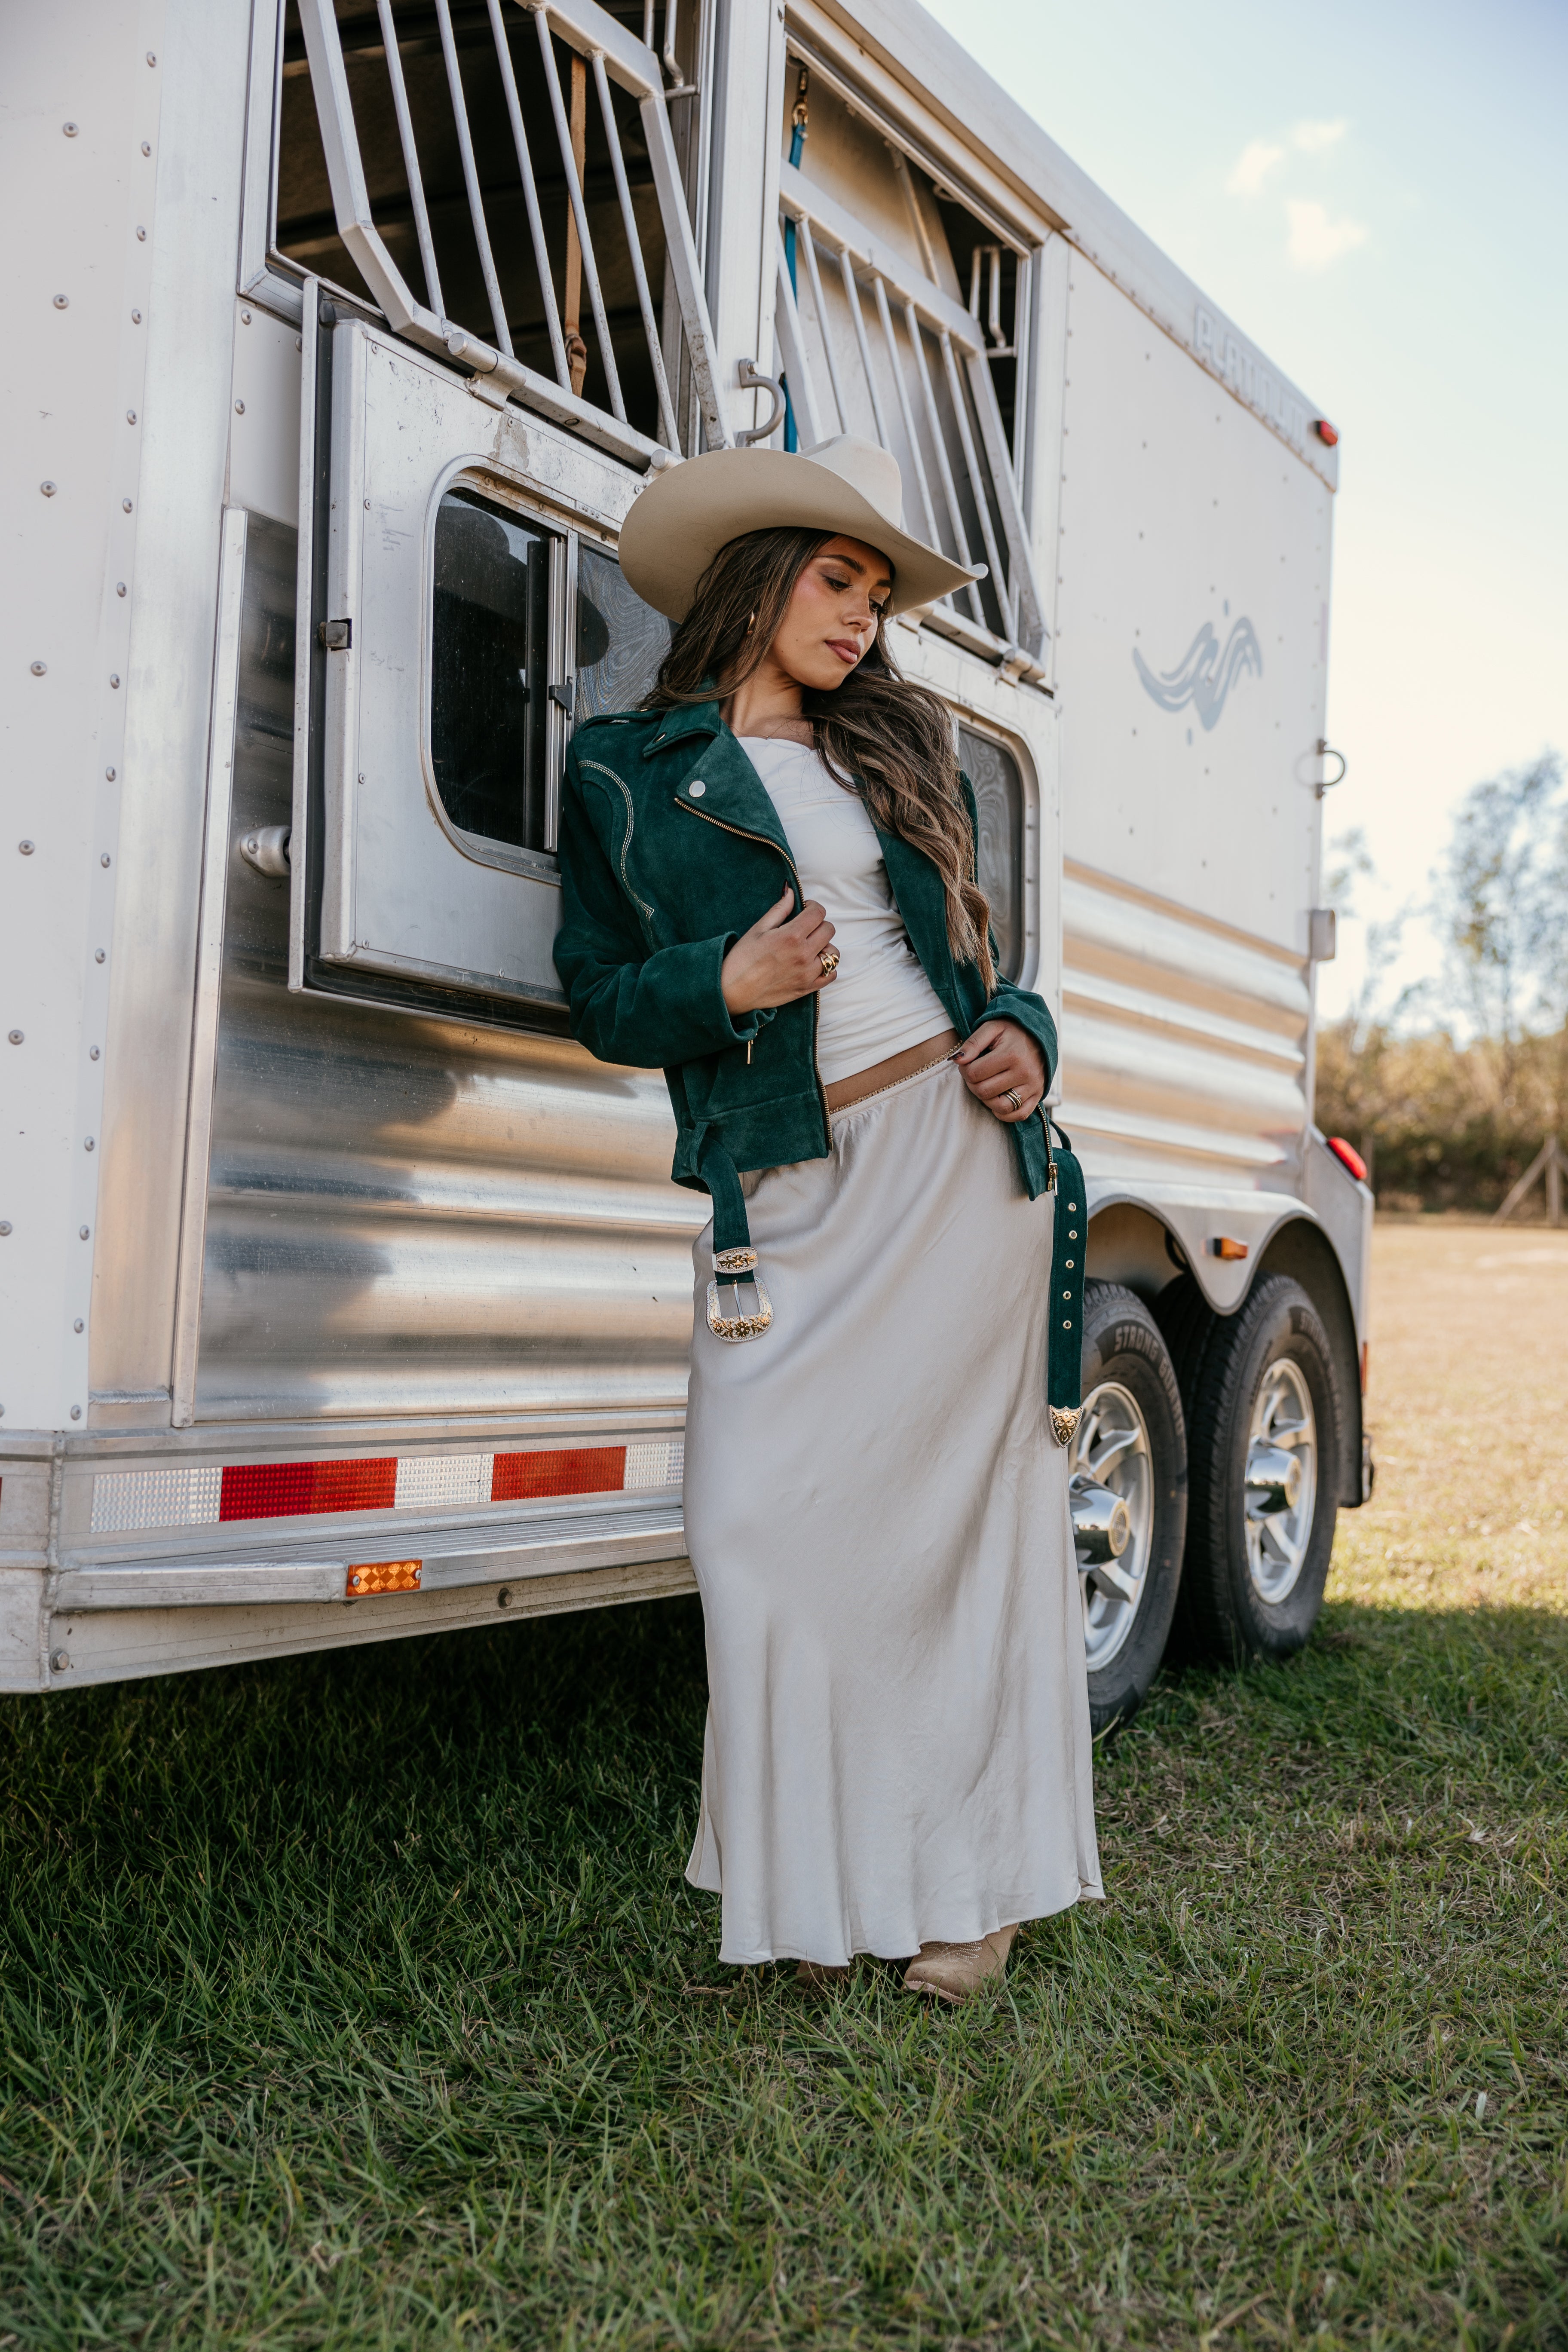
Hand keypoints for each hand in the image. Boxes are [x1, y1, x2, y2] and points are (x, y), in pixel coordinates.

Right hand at [721, 886, 838, 1014]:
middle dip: (819, 924)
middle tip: (805, 928)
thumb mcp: (758, 929)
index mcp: (791, 936)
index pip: (818, 913)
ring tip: (808, 947)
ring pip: (833, 952)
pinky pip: (831, 974)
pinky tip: (812, 963)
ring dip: (824, 946)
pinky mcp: (807, 988)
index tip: (805, 910)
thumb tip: (791, 892)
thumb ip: (779, 909)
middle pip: (829, 929)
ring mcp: (808, 973)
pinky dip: (826, 967)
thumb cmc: (742, 959)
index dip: (812, 907)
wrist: (733, 991)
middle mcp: (803, 954)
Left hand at [955, 1019, 1045, 1122]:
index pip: (975, 1074)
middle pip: (984, 1091)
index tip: (967, 1064)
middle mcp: (1024, 1072)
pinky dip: (1004, 1113)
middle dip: (972, 1085)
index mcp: (1011, 1055)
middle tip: (974, 1075)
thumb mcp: (992, 1028)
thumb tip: (957, 1060)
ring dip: (986, 1100)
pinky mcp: (1038, 1095)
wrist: (1039, 1035)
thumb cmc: (1012, 1031)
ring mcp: (1033, 1086)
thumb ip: (973, 1043)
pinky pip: (1019, 1115)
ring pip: (1000, 1107)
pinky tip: (997, 1100)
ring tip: (985, 1086)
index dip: (964, 1070)